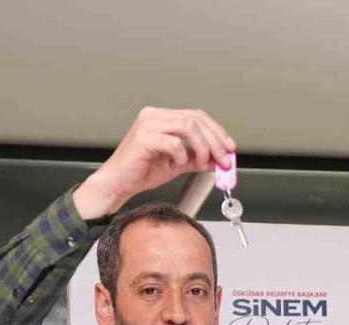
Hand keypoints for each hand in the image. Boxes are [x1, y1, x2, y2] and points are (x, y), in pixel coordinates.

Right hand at [72, 107, 235, 219]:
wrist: (118, 183)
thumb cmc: (141, 171)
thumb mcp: (178, 163)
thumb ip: (198, 158)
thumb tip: (219, 159)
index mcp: (162, 117)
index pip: (198, 116)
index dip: (217, 131)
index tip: (230, 148)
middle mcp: (154, 116)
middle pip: (196, 120)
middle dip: (216, 142)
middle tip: (224, 160)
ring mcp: (148, 124)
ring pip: (189, 127)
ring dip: (203, 148)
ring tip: (201, 163)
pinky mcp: (143, 138)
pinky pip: (174, 143)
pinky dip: (182, 156)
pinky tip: (176, 165)